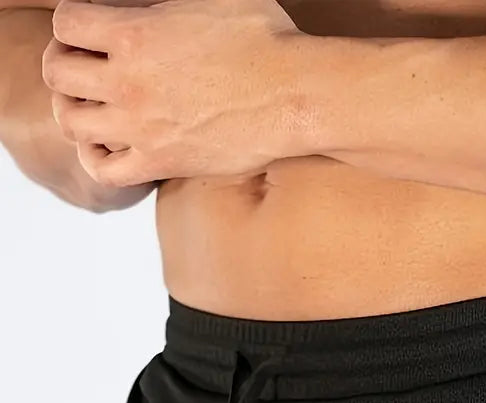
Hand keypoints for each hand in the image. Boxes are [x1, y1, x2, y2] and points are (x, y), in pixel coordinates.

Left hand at [41, 0, 308, 186]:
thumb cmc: (265, 39)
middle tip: (89, 67)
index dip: (74, 23)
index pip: (66, 22)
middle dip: (66, 64)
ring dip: (76, 109)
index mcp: (134, 32)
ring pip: (71, 121)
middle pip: (57, 73)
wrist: (294, 96)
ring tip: (95, 106)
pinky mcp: (161, 163)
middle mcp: (128, 82)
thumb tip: (151, 3)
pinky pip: (102, 169)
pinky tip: (111, 143)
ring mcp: (141, 127)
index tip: (92, 31)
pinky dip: (95, 156)